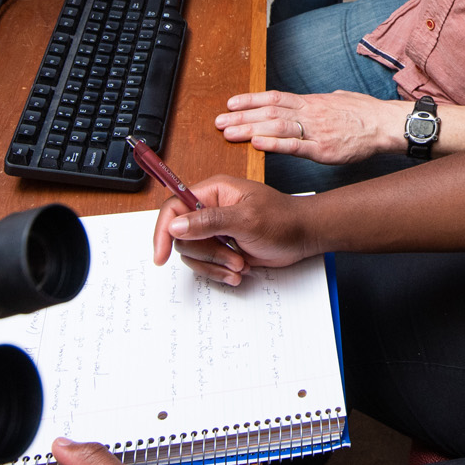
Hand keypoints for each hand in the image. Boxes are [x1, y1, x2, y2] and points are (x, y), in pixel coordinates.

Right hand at [151, 179, 315, 285]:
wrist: (303, 237)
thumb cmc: (283, 220)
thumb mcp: (246, 219)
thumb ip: (209, 221)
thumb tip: (175, 225)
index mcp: (214, 192)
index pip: (174, 207)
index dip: (163, 231)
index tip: (161, 255)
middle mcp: (210, 209)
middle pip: (182, 237)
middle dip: (206, 254)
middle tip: (232, 257)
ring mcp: (215, 230)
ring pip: (193, 253)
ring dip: (215, 265)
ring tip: (240, 264)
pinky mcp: (222, 247)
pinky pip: (206, 264)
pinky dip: (220, 272)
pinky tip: (238, 272)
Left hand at [216, 89, 403, 165]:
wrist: (386, 124)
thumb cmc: (366, 113)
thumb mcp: (341, 98)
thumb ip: (323, 102)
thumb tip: (314, 100)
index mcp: (312, 102)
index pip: (274, 97)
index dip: (250, 100)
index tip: (231, 103)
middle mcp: (309, 113)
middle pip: (268, 112)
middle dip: (241, 116)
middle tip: (219, 121)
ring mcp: (315, 131)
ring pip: (276, 127)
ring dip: (249, 130)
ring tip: (229, 133)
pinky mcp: (323, 150)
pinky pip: (294, 146)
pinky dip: (274, 145)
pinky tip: (257, 144)